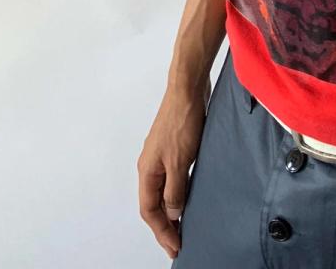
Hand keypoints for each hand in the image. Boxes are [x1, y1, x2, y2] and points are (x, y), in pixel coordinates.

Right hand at [137, 75, 211, 258]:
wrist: (188, 89)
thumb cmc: (182, 121)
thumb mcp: (179, 160)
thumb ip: (175, 189)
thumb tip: (173, 212)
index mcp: (147, 171)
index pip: (150, 211)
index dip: (162, 231)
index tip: (175, 246)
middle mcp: (150, 165)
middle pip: (153, 203)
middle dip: (165, 225)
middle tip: (178, 242)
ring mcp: (161, 155)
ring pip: (163, 191)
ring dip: (171, 209)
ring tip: (183, 225)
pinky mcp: (174, 147)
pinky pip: (172, 178)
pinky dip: (178, 192)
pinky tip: (188, 195)